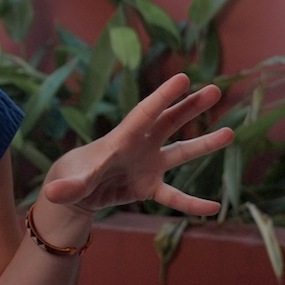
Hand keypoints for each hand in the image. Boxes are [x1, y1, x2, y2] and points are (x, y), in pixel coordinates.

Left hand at [42, 73, 233, 215]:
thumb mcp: (70, 183)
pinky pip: (176, 195)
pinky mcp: (150, 185)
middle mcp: (140, 146)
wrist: (77, 189)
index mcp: (122, 138)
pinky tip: (214, 207)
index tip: (183, 77)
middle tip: (214, 89)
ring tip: (230, 132)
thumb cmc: (74, 176)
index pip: (145, 113)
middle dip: (190, 106)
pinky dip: (192, 203)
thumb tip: (53, 193)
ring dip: (204, 143)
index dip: (163, 96)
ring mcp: (148, 164)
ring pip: (180, 151)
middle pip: (168, 122)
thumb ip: (68, 187)